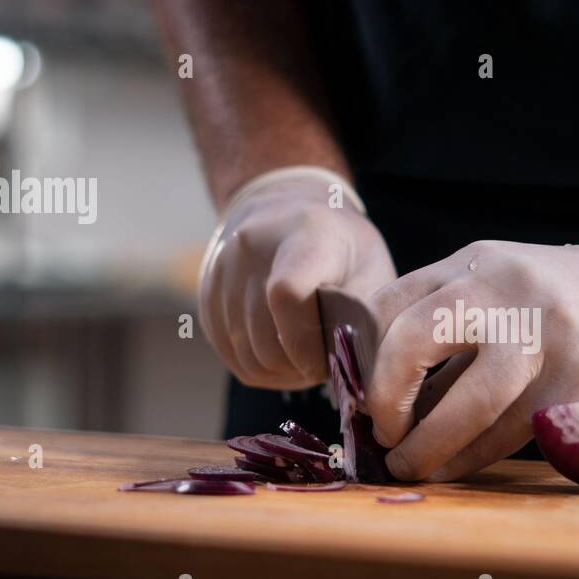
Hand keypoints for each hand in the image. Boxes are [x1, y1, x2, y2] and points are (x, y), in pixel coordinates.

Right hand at [198, 169, 395, 388]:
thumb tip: (352, 369)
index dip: (306, 343)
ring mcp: (222, 270)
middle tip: (324, 364)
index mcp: (304, 235)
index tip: (327, 358)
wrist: (287, 207)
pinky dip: (259, 367)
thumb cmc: (342, 247)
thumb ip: (365, 317)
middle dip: (298, 366)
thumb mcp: (372, 269)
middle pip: (265, 339)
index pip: (287, 295)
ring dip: (280, 372)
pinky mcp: (206, 294)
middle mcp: (251, 248)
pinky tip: (284, 354)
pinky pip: (230, 354)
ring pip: (246, 355)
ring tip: (307, 359)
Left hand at [368, 236, 578, 480]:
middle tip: (382, 433)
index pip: (393, 305)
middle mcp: (506, 289)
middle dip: (386, 399)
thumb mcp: (508, 283)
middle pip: (414, 341)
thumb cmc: (571, 299)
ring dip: (427, 447)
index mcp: (478, 263)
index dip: (370, 359)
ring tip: (412, 465)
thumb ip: (456, 324)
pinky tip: (459, 467)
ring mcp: (547, 333)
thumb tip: (392, 398)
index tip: (368, 396)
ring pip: (466, 404)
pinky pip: (513, 432)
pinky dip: (475, 458)